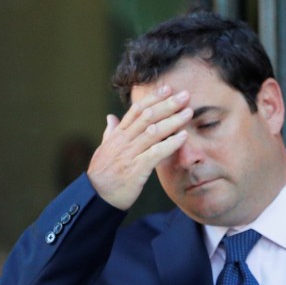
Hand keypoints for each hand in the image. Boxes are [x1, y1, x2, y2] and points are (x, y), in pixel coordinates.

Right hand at [87, 86, 192, 209]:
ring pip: (153, 132)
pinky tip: (184, 137)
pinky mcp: (136, 168)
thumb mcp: (105, 150)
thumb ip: (110, 132)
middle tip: (185, 94)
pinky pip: (155, 153)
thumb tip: (111, 117)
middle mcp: (124, 140)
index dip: (153, 98)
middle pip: (148, 117)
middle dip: (167, 104)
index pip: (137, 110)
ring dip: (173, 121)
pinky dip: (170, 144)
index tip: (168, 88)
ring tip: (189, 112)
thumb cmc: (103, 174)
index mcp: (118, 134)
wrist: (97, 196)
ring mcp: (130, 153)